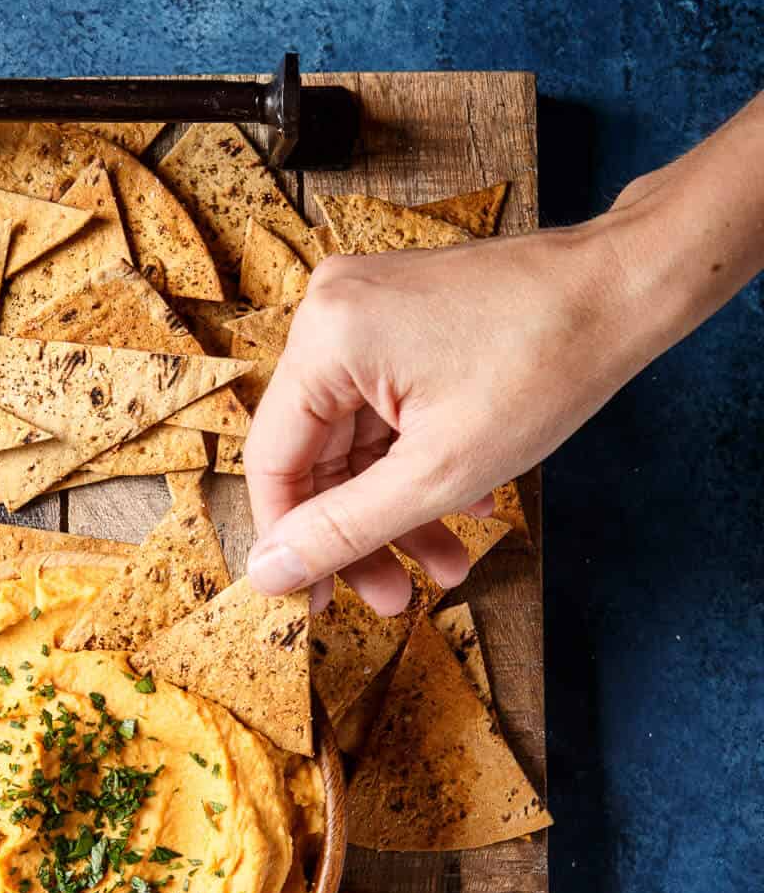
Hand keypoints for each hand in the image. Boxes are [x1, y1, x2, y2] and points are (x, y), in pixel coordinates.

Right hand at [243, 220, 643, 610]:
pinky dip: (420, 462)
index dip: (291, 542)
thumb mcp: (437, 474)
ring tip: (449, 566)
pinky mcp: (404, 319)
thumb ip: (344, 530)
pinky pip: (389, 409)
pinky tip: (468, 505)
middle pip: (318, 453)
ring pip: (361, 438)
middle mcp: (333, 313)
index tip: (317, 601)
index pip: (273, 462)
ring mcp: (368, 311)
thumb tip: (267, 574)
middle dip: (363, 532)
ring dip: (401, 507)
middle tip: (393, 597)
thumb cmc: (545, 365)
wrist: (626, 290)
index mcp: (326, 338)